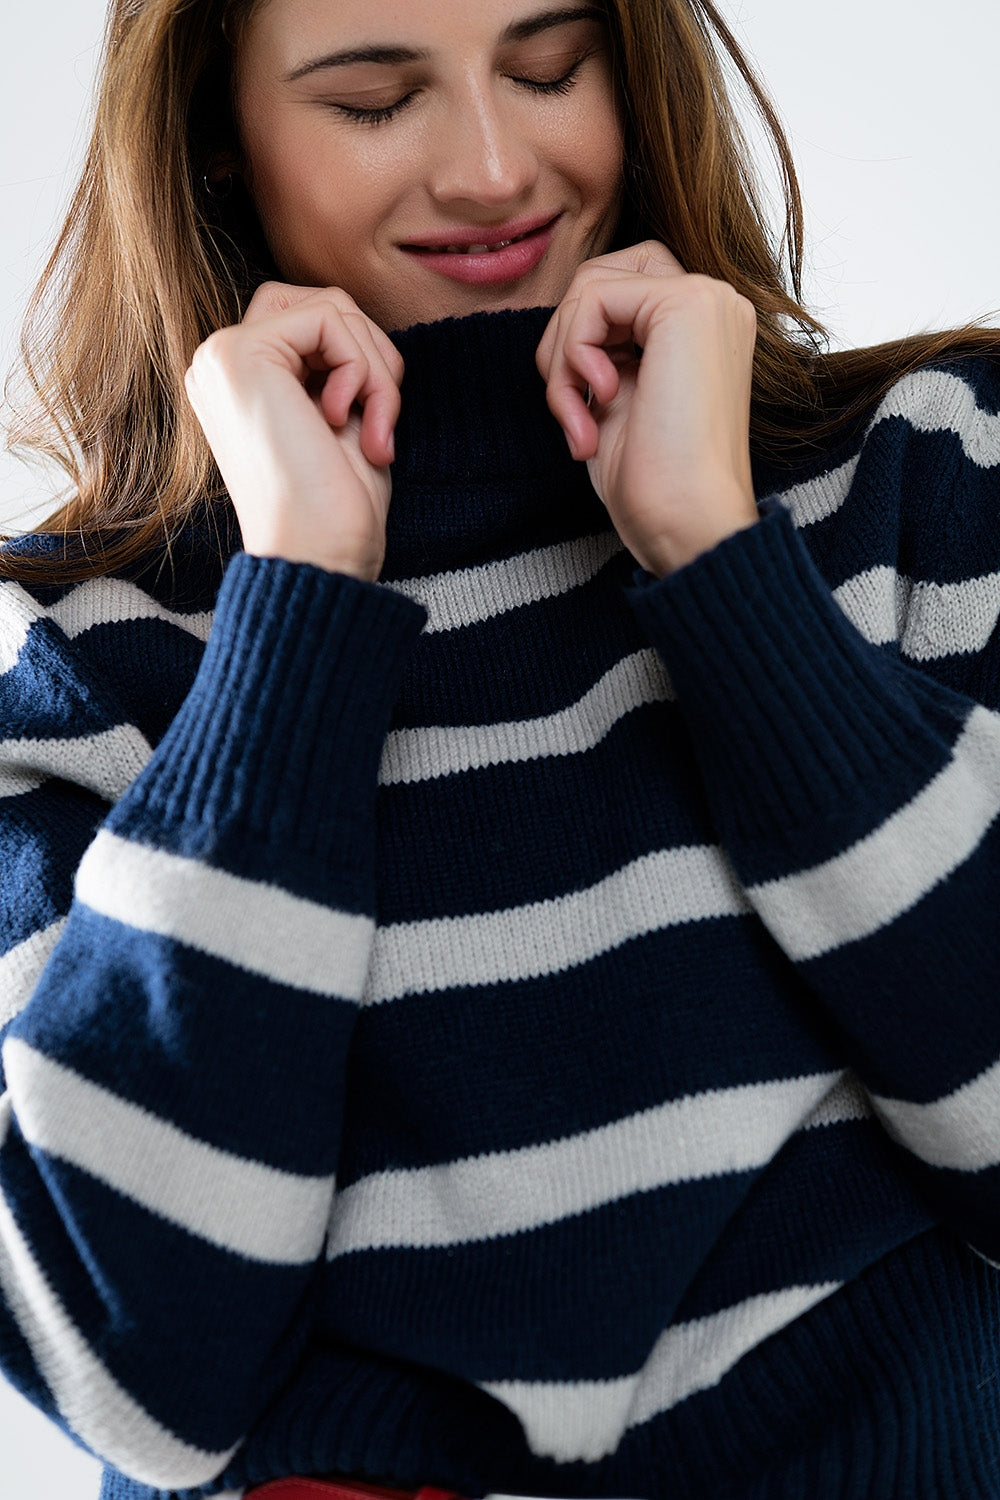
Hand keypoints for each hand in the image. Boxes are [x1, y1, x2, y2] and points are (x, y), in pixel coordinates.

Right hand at [184, 282, 403, 581]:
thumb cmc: (337, 506)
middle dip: (373, 351)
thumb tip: (363, 324)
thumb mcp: (345, 419)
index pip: (314, 321)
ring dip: (376, 368)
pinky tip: (344, 421)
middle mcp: (220, 364)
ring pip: (331, 305)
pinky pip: (329, 318)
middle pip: (321, 302)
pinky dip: (362, 368)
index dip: (364, 358)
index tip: (377, 424)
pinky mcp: (240, 354)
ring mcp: (223, 356)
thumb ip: (341, 364)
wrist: (318, 555)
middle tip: (384, 419)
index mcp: (241, 382)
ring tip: (373, 430)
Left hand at [536, 242, 759, 575]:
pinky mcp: (687, 304)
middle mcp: (715, 305)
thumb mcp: (616, 402)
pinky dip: (573, 353)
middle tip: (569, 410)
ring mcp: (707, 299)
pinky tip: (599, 401)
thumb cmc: (651, 483)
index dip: (578, 342)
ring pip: (590, 286)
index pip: (617, 291)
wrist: (686, 521)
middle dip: (563, 341)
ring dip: (562, 359)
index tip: (581, 409)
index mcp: (703, 330)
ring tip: (579, 420)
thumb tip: (560, 320)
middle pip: (601, 278)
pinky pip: (593, 298)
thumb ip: (599, 350)